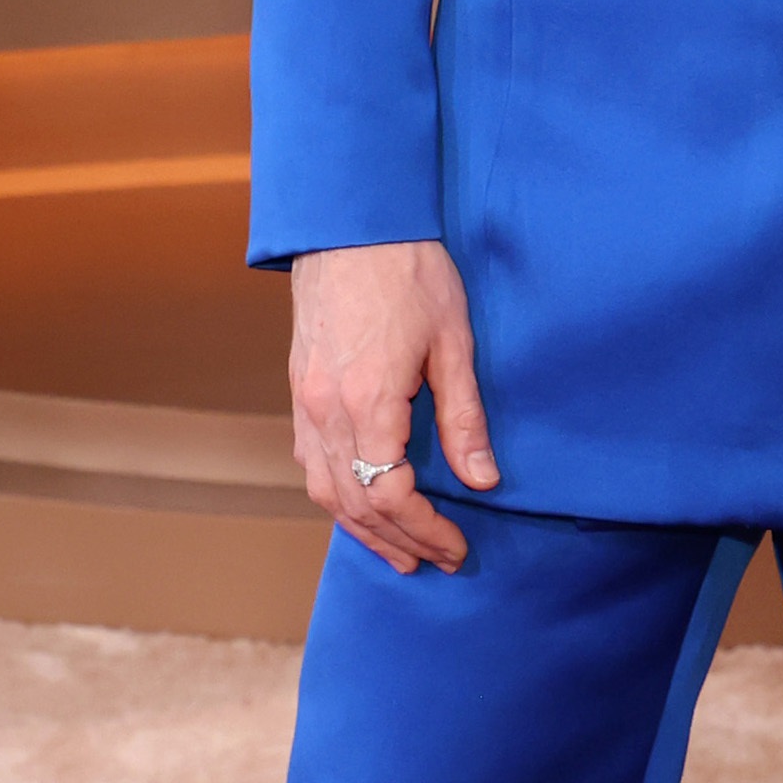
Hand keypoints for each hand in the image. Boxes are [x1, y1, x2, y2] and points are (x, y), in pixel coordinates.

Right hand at [287, 238, 497, 574]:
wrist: (349, 222)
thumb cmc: (409, 271)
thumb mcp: (453, 341)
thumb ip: (464, 417)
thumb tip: (484, 479)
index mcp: (368, 401)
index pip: (390, 495)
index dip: (425, 530)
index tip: (457, 546)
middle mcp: (326, 410)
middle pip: (353, 504)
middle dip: (398, 540)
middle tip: (436, 560)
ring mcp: (304, 401)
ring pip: (323, 489)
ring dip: (361, 528)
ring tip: (398, 551)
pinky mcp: (299, 388)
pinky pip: (309, 461)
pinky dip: (336, 494)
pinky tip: (359, 502)